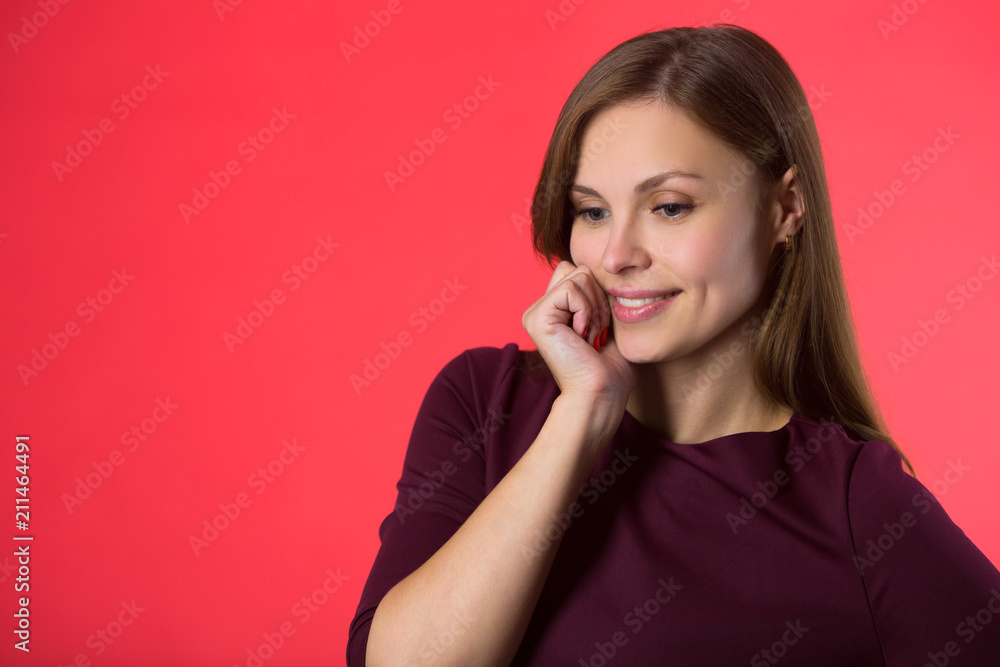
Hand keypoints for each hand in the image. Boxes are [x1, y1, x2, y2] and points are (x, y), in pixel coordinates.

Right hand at [521, 260, 636, 410]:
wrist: (600, 393)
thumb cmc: (608, 366)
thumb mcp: (603, 319)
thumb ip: (594, 292)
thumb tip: (597, 264)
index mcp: (554, 309)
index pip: (578, 270)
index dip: (598, 293)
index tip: (600, 326)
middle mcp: (540, 309)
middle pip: (579, 269)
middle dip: (598, 299)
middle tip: (595, 333)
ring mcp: (535, 312)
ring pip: (578, 275)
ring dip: (595, 308)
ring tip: (589, 336)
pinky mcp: (536, 317)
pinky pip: (571, 289)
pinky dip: (586, 311)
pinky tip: (581, 336)